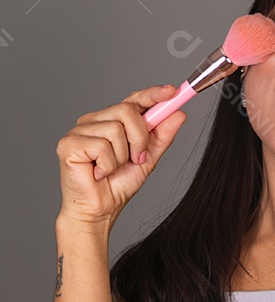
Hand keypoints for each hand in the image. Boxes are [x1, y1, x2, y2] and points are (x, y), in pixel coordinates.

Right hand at [55, 84, 185, 228]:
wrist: (100, 210)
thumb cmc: (118, 185)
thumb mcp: (148, 158)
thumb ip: (162, 136)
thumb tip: (178, 114)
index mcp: (111, 120)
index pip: (132, 100)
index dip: (151, 94)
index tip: (171, 91)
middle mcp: (94, 121)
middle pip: (126, 110)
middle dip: (140, 137)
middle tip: (137, 158)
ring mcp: (79, 130)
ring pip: (115, 129)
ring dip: (122, 156)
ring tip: (112, 169)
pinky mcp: (69, 143)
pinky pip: (101, 146)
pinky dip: (108, 165)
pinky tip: (99, 173)